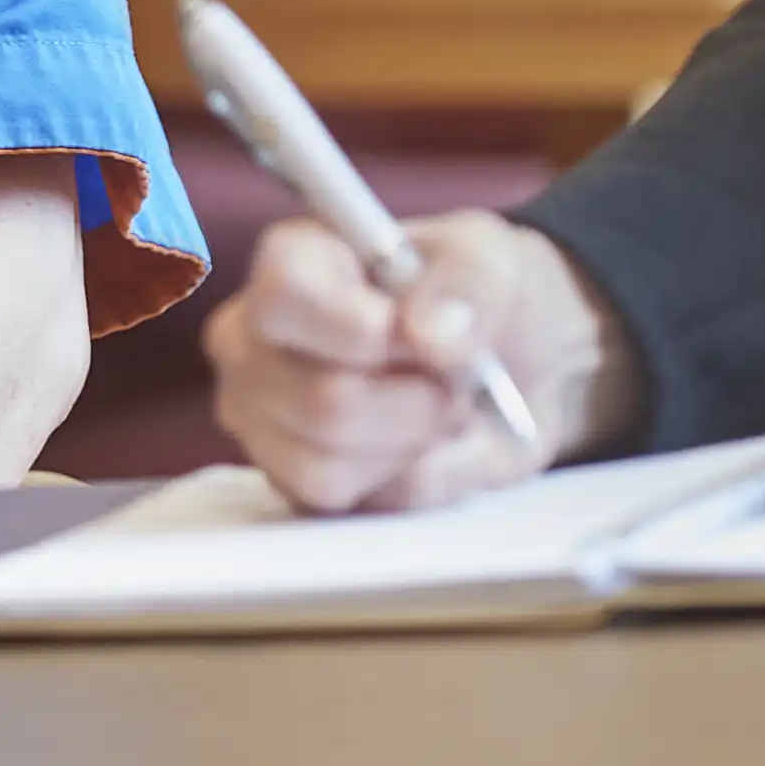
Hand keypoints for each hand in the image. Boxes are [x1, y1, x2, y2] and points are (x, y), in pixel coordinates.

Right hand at [209, 209, 645, 514]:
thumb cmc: (481, 300)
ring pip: (328, 465)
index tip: (421, 340)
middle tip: (457, 383)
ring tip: (437, 411)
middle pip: (322, 400)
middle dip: (416, 404)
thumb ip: (468, 285)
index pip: (284, 293)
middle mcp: (254, 339)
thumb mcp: (495, 262)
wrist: (511, 371)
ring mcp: (261, 416)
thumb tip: (427, 333)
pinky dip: (399, 482)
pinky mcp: (287, 480)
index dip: (356, 328)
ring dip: (410, 446)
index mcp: (294, 262)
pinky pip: (340, 503)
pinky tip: (414, 446)